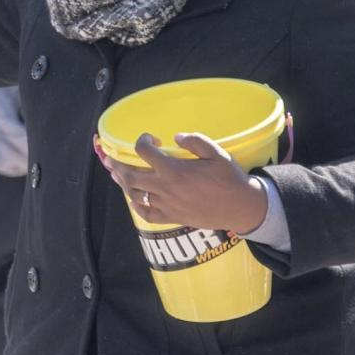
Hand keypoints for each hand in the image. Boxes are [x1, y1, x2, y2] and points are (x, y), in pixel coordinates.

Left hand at [97, 132, 265, 232]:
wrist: (241, 207)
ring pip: (135, 195)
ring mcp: (167, 205)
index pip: (144, 153)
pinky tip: (134, 199)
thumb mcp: (217, 153)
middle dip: (118, 165)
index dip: (142, 142)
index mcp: (174, 170)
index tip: (150, 139)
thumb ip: (195, 140)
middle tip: (113, 157)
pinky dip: (137, 206)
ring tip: (118, 174)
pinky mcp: (172, 217)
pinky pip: (147, 214)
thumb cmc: (229, 178)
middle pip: (131, 176)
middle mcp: (165, 188)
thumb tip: (176, 137)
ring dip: (123, 183)